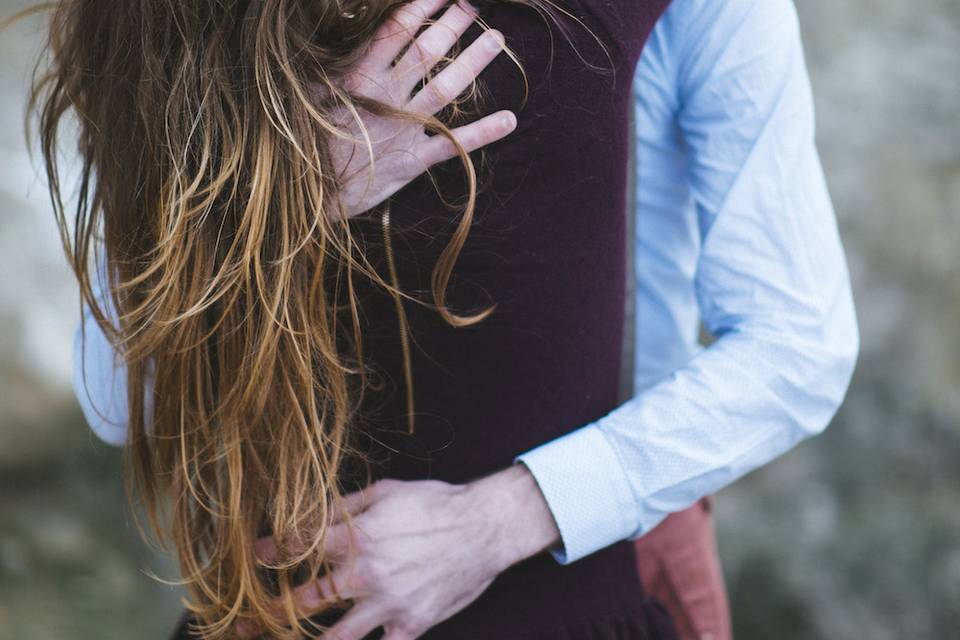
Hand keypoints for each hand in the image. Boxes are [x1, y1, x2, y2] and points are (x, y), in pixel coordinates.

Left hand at [244, 465, 560, 638]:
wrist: (484, 526)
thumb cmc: (435, 503)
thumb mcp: (385, 492)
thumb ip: (343, 507)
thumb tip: (307, 514)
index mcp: (356, 539)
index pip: (295, 550)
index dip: (267, 554)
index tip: (253, 558)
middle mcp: (366, 576)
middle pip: (303, 601)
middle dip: (267, 613)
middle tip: (243, 623)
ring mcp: (388, 605)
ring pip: (335, 639)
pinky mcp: (411, 624)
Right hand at [328, 0, 516, 217]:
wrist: (307, 195)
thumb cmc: (305, 142)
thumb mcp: (311, 94)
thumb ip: (335, 68)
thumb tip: (350, 41)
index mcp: (359, 75)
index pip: (398, 29)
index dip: (423, 6)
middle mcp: (385, 96)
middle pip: (427, 51)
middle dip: (453, 24)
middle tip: (474, 6)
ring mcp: (403, 128)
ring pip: (445, 87)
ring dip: (474, 60)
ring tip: (497, 37)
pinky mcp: (413, 160)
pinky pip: (454, 144)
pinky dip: (484, 132)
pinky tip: (510, 119)